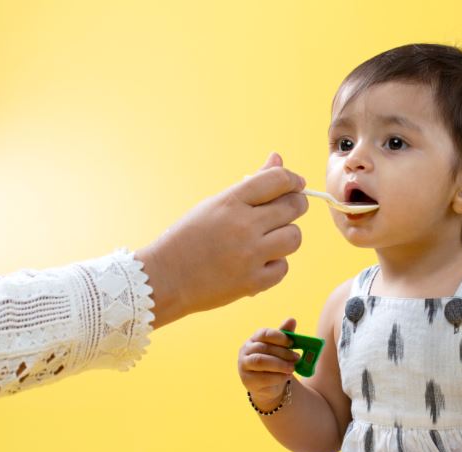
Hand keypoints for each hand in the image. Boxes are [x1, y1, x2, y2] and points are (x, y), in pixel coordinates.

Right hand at [135, 152, 308, 327]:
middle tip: (286, 211)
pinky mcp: (253, 282)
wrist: (164, 278)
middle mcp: (243, 226)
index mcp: (230, 202)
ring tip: (269, 240)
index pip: (277, 180)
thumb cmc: (190, 237)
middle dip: (296, 206)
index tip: (297, 184)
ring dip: (286, 236)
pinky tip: (257, 263)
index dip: (293, 180)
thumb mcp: (215, 204)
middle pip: (293, 207)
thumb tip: (278, 158)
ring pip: (294, 237)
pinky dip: (274, 265)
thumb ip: (251, 184)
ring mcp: (249, 255)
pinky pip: (283, 267)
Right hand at [238, 318, 298, 407]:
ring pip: (261, 362)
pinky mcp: (248, 381)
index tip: (292, 342)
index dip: (279, 336)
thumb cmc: (275, 362)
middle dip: (283, 353)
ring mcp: (244, 366)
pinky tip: (286, 376)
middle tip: (297, 357)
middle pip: (263, 348)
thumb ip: (285, 335)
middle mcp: (245, 351)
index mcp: (254, 339)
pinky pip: (263, 378)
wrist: (268, 385)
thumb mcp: (281, 348)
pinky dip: (278, 377)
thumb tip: (292, 319)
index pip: (264, 333)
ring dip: (280, 364)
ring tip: (292, 368)